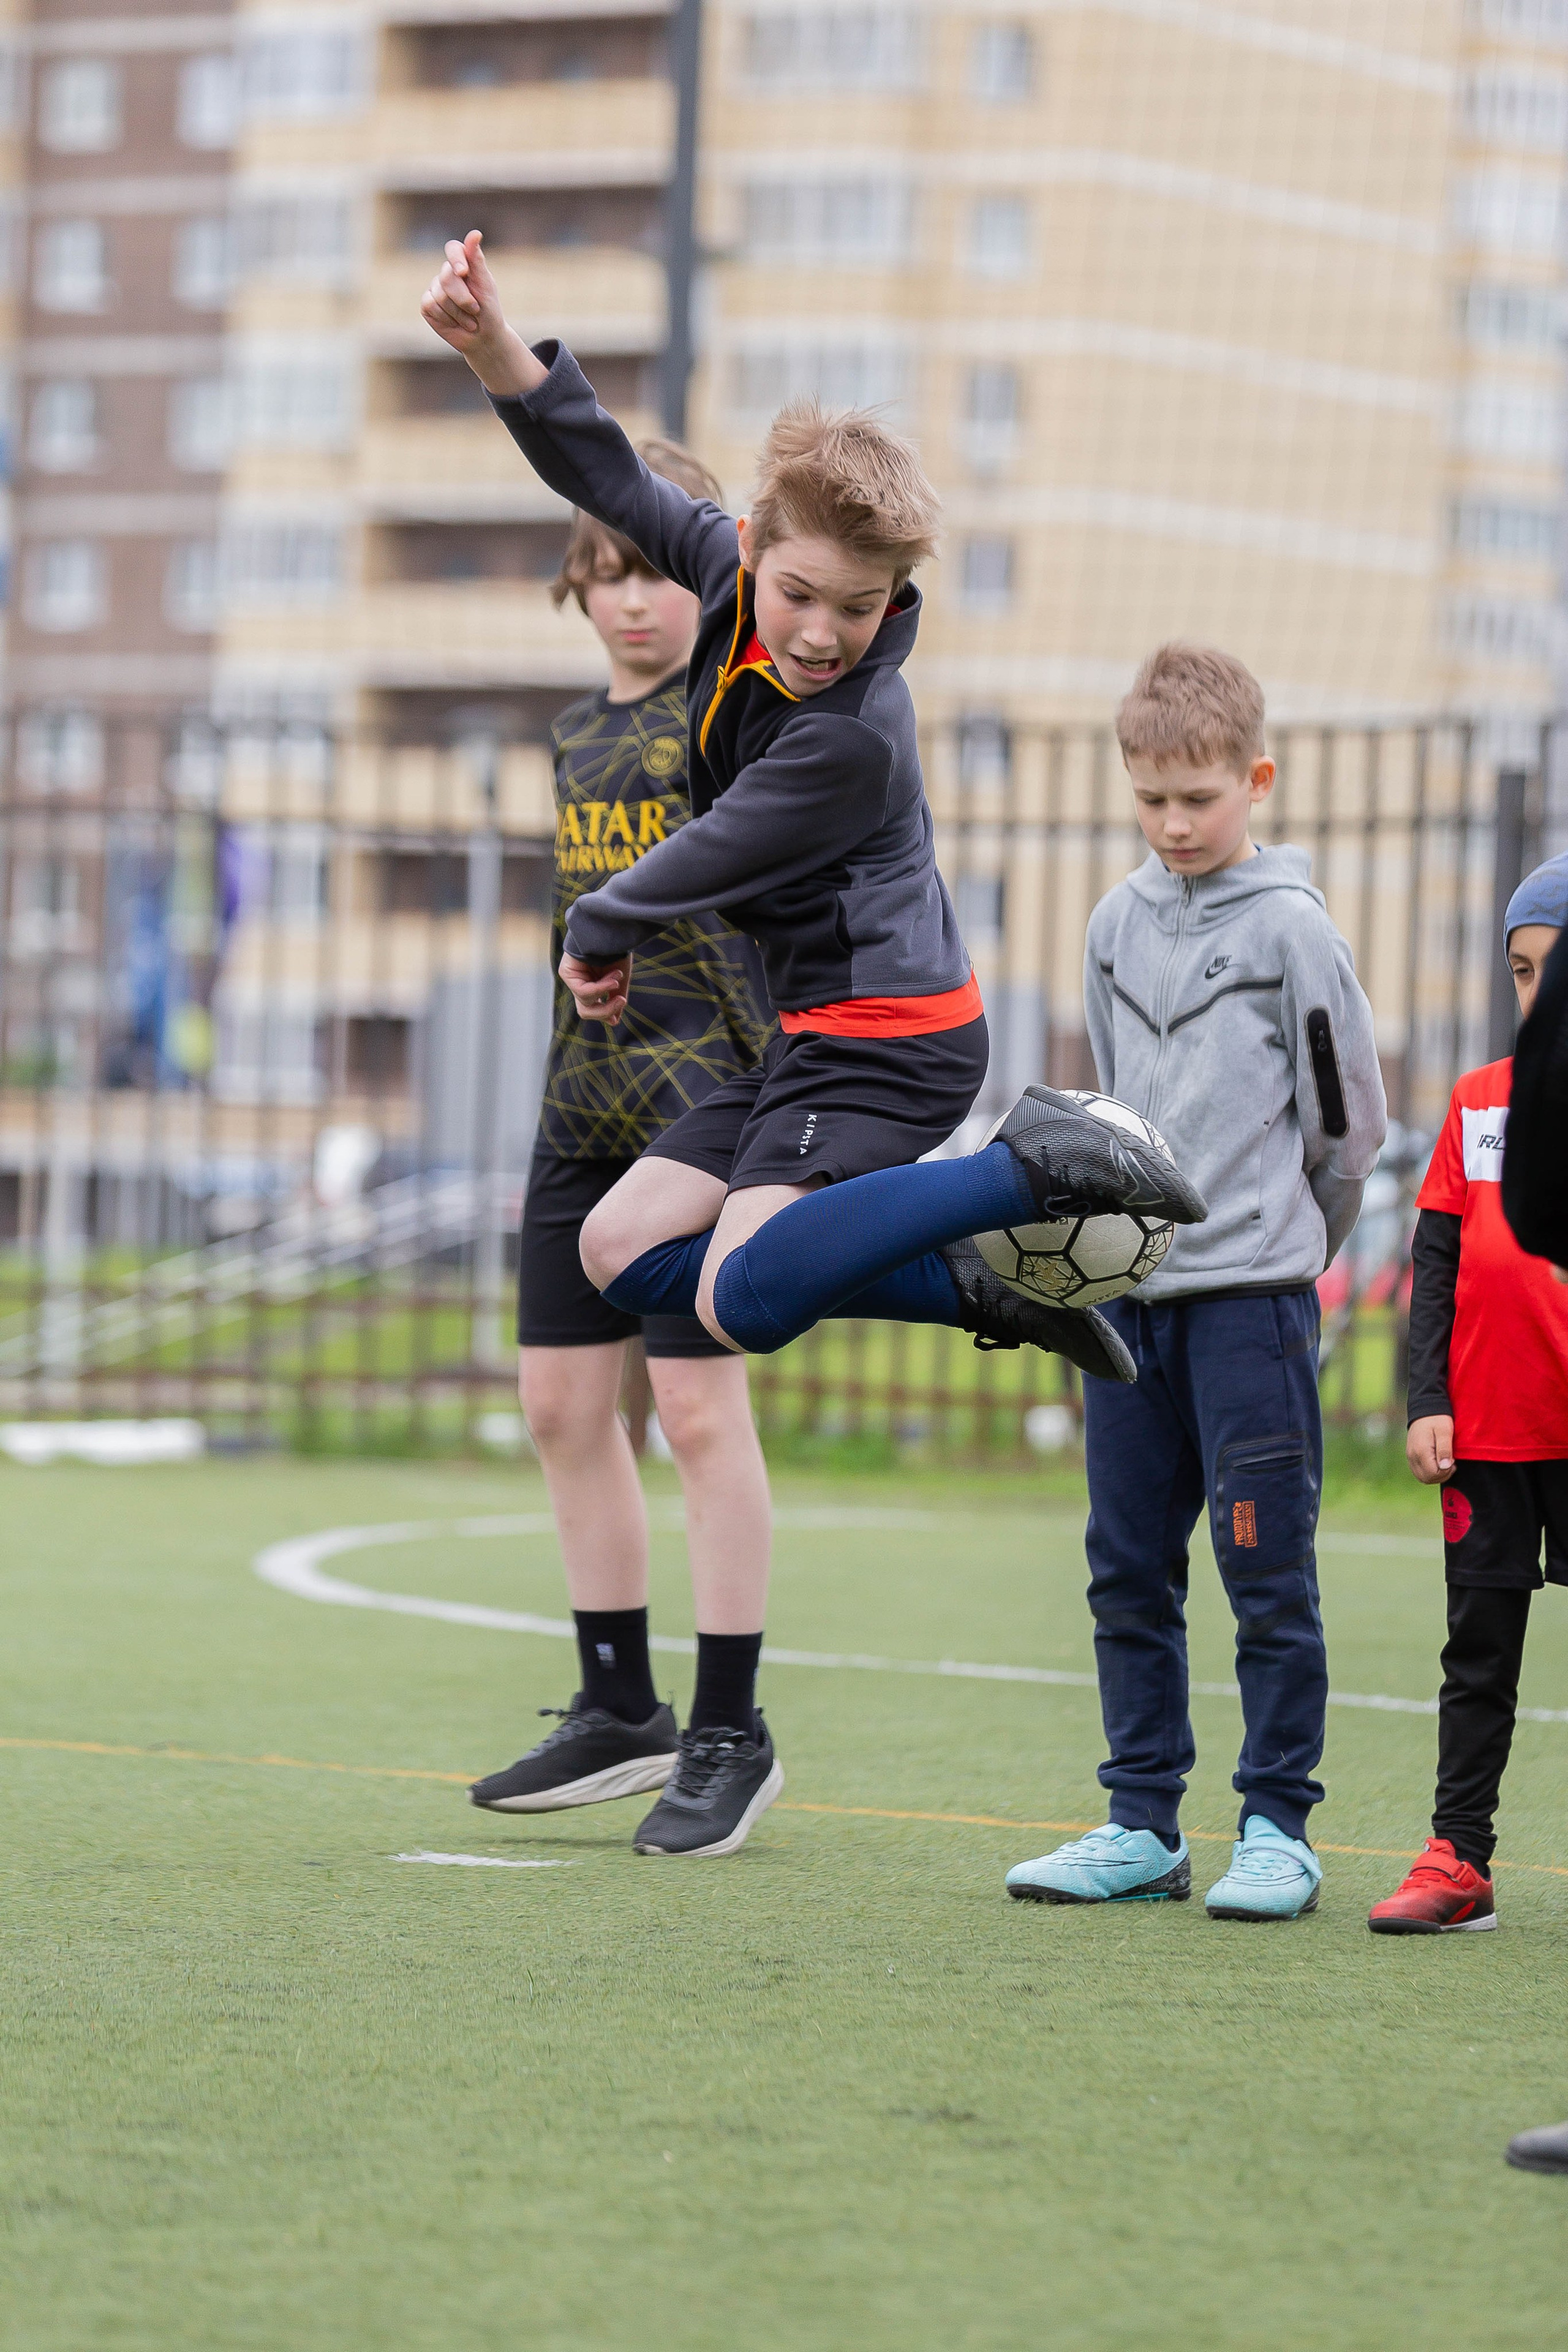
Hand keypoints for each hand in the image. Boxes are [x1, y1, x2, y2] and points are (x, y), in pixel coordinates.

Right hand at [419, 230, 545, 397]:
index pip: (453, 249)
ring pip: (440, 295)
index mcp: (463, 264)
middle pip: (447, 277)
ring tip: (469, 320)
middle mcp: (447, 274)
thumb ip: (477, 261)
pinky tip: (455, 323)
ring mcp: (435, 288)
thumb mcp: (486, 285)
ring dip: (458, 313)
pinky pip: (431, 306)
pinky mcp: (427, 304)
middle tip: (476, 310)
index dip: (456, 259)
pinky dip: (446, 318)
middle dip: (463, 298)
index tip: (463, 272)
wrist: (482, 338)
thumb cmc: (488, 311)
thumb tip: (475, 233)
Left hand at [560, 951, 632, 1026]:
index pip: (593, 1008)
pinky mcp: (566, 973)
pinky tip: (613, 978)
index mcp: (592, 984)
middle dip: (605, 1011)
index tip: (618, 1013)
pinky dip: (601, 987)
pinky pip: (584, 992)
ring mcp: (572, 978)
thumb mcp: (619, 978)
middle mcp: (580, 982)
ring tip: (618, 978)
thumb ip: (615, 999)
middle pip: (586, 1012)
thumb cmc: (615, 949)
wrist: (610, 927)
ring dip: (607, 993)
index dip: (604, 1014)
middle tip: (621, 1001)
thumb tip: (614, 1021)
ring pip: (585, 1005)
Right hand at [1406, 1414, 1455, 1484]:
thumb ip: (1444, 1449)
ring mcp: (1410, 1456)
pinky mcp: (1410, 1455)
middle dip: (1441, 1476)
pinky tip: (1437, 1462)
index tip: (1453, 1461)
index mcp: (1421, 1451)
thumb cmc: (1437, 1418)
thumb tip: (1445, 1467)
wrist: (1425, 1407)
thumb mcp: (1445, 1431)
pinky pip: (1419, 1471)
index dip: (1446, 1472)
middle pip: (1427, 1479)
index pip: (1433, 1474)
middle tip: (1450, 1463)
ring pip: (1422, 1477)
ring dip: (1435, 1475)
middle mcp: (1412, 1456)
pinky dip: (1429, 1472)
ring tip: (1444, 1462)